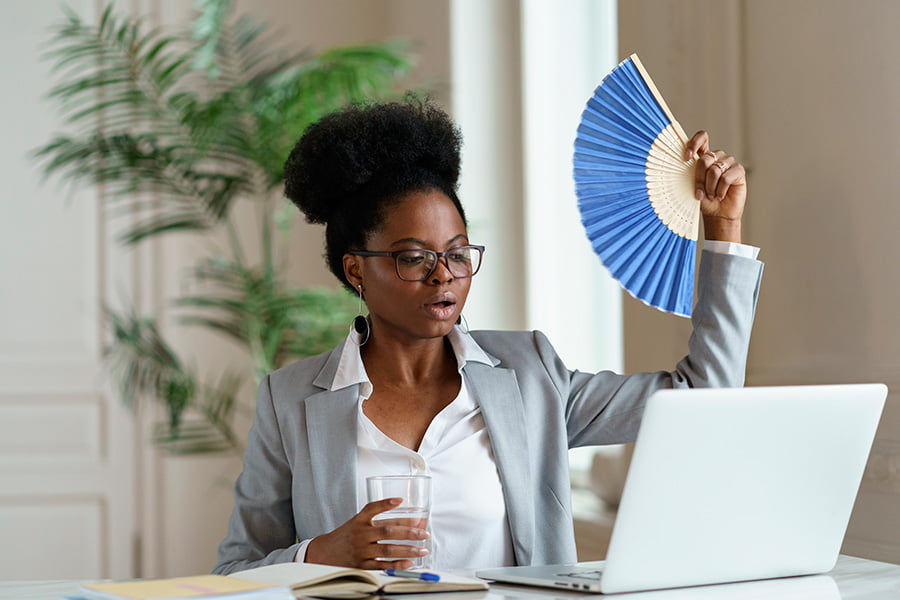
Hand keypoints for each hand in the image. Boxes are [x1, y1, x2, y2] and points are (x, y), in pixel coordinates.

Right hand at [305, 498, 429, 568]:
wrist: (325, 553)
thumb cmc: (348, 535)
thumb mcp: (359, 522)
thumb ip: (379, 519)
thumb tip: (411, 519)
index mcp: (360, 520)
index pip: (373, 508)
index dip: (386, 503)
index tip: (400, 500)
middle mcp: (361, 534)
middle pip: (387, 531)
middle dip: (409, 532)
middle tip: (424, 533)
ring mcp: (362, 550)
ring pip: (388, 549)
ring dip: (408, 550)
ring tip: (422, 550)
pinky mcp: (362, 565)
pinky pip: (383, 565)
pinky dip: (397, 564)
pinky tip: (409, 562)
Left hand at [684, 130, 746, 242]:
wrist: (717, 213)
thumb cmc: (704, 199)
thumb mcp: (693, 185)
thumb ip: (690, 172)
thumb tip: (686, 161)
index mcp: (704, 156)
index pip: (702, 138)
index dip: (694, 144)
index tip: (686, 158)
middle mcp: (717, 157)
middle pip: (705, 159)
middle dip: (700, 178)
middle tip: (701, 192)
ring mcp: (729, 162)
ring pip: (714, 170)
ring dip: (710, 187)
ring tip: (711, 195)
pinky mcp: (738, 170)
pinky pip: (726, 177)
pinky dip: (720, 190)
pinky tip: (721, 195)